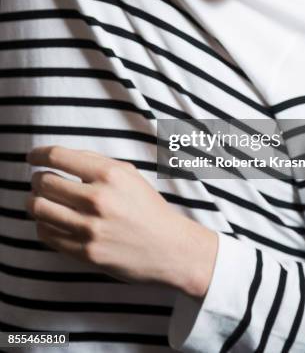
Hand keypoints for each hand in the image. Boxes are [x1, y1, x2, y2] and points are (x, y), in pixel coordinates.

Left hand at [26, 145, 217, 297]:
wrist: (168, 247)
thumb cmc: (147, 207)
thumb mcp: (129, 174)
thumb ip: (95, 162)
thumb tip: (60, 158)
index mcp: (110, 175)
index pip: (59, 157)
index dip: (39, 154)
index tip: (32, 157)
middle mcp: (98, 200)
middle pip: (44, 183)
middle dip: (36, 180)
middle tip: (39, 182)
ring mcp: (90, 228)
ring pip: (39, 209)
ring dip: (33, 202)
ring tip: (38, 200)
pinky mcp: (85, 253)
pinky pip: (47, 234)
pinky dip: (42, 224)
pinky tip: (50, 220)